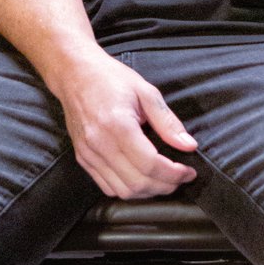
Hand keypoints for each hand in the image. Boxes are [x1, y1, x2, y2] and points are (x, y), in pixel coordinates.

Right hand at [53, 54, 197, 198]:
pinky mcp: (82, 156)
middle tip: (180, 177)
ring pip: (122, 190)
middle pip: (137, 183)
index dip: (175, 174)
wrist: (73, 72)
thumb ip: (167, 121)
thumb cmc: (109, 77)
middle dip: (166, 186)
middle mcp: (99, 143)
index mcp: (117, 125)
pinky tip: (139, 177)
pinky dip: (127, 189)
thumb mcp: (145, 91)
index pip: (150, 165)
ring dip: (147, 191)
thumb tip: (188, 145)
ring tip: (162, 180)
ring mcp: (88, 152)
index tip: (189, 172)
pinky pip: (106, 186)